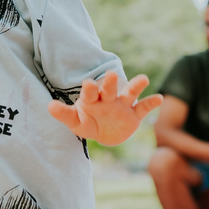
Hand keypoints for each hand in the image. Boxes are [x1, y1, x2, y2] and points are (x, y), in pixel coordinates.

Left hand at [48, 73, 162, 145]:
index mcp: (92, 99)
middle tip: (110, 75)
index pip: (90, 93)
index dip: (90, 89)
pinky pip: (143, 108)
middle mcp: (108, 99)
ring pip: (129, 94)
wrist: (104, 133)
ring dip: (136, 86)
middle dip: (110, 83)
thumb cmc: (87, 122)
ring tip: (144, 79)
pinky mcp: (134, 115)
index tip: (89, 84)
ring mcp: (122, 106)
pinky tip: (159, 98)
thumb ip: (64, 114)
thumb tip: (49, 106)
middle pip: (109, 89)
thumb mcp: (75, 122)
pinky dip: (150, 103)